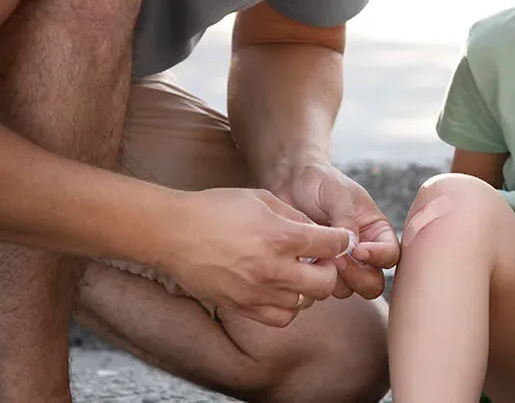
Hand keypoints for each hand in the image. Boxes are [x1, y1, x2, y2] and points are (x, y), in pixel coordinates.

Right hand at [165, 188, 353, 326]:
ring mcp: (258, 292)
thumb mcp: (261, 198)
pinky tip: (279, 287)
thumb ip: (295, 216)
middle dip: (329, 268)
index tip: (338, 238)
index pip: (333, 245)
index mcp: (281, 236)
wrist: (173, 233)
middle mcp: (273, 268)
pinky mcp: (243, 307)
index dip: (342, 239)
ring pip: (307, 302)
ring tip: (295, 271)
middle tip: (318, 258)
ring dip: (308, 287)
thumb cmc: (216, 208)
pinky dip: (288, 305)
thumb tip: (319, 232)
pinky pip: (282, 317)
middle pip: (327, 281)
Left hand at [275, 163, 399, 299]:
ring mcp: (340, 263)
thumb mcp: (338, 193)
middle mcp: (362, 251)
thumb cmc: (319, 181)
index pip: (391, 254)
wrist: (289, 182)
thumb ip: (347, 219)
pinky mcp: (318, 268)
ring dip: (336, 280)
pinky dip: (316, 280)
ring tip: (319, 258)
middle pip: (373, 281)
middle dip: (358, 276)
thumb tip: (354, 248)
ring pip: (348, 289)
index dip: (379, 257)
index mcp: (376, 231)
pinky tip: (305, 262)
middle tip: (339, 261)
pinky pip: (322, 287)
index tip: (359, 250)